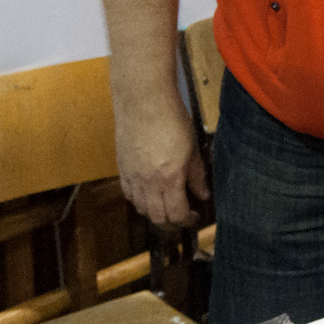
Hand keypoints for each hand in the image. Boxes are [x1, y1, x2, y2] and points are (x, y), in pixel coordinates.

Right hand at [115, 92, 208, 226]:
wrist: (144, 100)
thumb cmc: (171, 118)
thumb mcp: (193, 147)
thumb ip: (197, 174)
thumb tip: (202, 193)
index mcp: (169, 178)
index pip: (177, 214)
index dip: (187, 220)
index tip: (194, 216)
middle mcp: (148, 182)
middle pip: (157, 217)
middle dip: (171, 223)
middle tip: (181, 217)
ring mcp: (132, 176)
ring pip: (141, 208)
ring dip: (154, 212)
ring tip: (166, 206)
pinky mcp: (121, 168)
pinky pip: (128, 194)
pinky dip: (139, 200)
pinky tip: (148, 194)